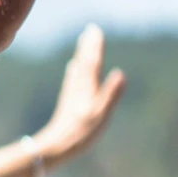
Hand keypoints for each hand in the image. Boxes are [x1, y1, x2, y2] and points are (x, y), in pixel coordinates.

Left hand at [32, 25, 127, 165]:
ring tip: (83, 44)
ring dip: (82, 56)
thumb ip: (110, 95)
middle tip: (90, 30)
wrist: (57, 147)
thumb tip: (121, 73)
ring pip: (78, 70)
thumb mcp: (101, 115)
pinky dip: (76, 70)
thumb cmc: (81, 133)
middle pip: (84, 63)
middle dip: (88, 47)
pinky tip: (73, 68)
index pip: (92, 63)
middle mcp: (79, 89)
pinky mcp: (69, 103)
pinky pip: (73, 80)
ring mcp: (73, 95)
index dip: (94, 46)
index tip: (95, 29)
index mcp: (87, 89)